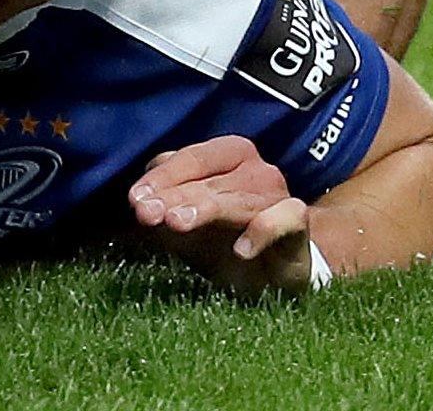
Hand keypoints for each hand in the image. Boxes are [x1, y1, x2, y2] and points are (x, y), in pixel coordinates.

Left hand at [127, 135, 315, 299]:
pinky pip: (284, 218)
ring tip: (176, 224)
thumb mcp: (185, 225)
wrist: (273, 276)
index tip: (135, 200)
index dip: (161, 178)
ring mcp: (277, 193)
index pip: (190, 159)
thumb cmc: (224, 241)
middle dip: (173, 196)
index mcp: (227, 157)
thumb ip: (162, 209)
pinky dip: (263, 230)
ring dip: (205, 210)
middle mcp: (254, 169)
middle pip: (208, 179)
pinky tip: (241, 251)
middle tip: (146, 214)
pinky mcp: (297, 222)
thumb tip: (137, 201)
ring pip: (237, 198)